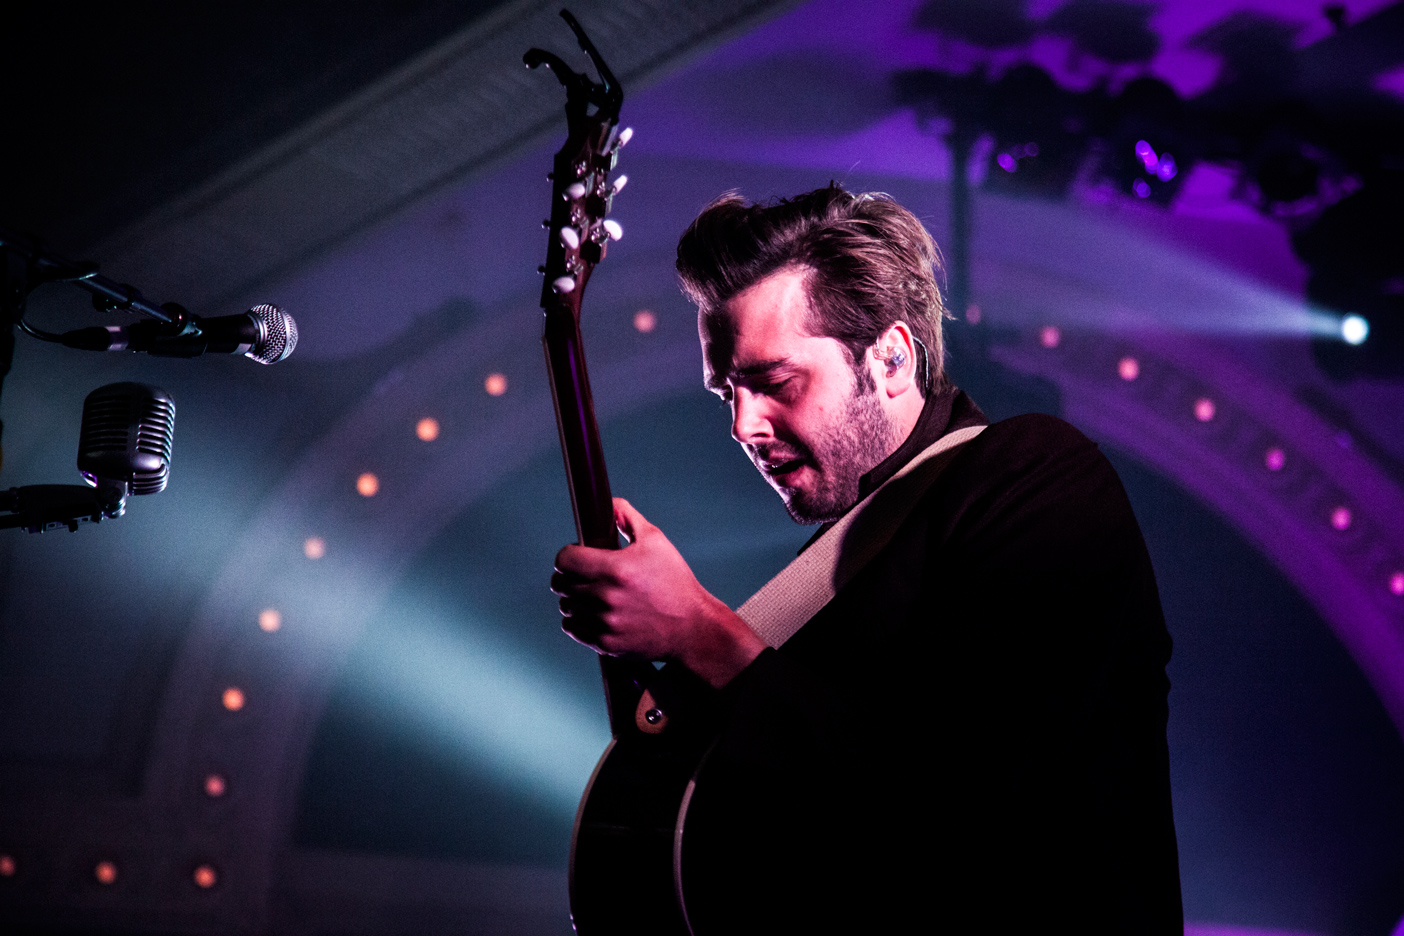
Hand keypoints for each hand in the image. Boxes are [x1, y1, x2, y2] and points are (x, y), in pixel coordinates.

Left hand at [552, 498, 765, 687]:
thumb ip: (628, 517)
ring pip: (566, 607)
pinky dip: (577, 621)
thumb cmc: (675, 582)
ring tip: (590, 596)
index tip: (577, 556)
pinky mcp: (606, 643)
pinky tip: (592, 615)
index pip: (564, 559)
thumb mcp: (656, 542)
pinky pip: (573, 629)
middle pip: (560, 583)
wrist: (692, 628)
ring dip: (573, 600)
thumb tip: (608, 502)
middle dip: (568, 576)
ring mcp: (605, 622)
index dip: (568, 555)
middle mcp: (607, 596)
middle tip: (582, 576)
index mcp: (616, 568)